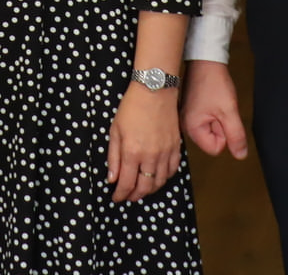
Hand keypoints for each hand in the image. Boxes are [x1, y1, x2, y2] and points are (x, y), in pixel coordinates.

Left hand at [108, 84, 182, 201]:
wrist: (155, 91)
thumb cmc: (131, 107)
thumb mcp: (115, 130)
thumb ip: (113, 157)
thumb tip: (112, 178)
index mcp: (132, 152)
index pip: (126, 183)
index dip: (120, 194)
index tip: (116, 197)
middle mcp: (150, 156)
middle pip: (144, 187)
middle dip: (134, 196)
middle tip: (128, 196)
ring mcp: (165, 153)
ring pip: (159, 182)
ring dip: (149, 190)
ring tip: (141, 190)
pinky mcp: (176, 147)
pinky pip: (172, 170)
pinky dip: (164, 178)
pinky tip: (157, 178)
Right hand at [181, 59, 248, 158]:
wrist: (204, 60)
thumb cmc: (214, 83)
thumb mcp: (229, 111)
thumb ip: (236, 136)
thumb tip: (240, 155)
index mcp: (191, 129)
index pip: (216, 148)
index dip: (225, 133)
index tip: (220, 114)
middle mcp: (185, 126)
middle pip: (212, 140)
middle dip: (220, 126)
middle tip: (218, 107)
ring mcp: (187, 118)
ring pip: (210, 130)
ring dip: (217, 118)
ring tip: (214, 102)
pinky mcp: (190, 111)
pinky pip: (206, 121)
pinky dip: (213, 112)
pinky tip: (211, 100)